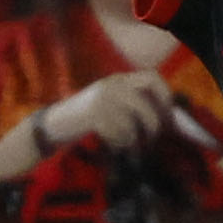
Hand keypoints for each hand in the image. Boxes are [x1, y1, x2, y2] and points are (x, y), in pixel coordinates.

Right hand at [42, 70, 179, 152]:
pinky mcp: (94, 115)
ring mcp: (102, 99)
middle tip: (153, 137)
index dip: (165, 96)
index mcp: (118, 79)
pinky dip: (119, 143)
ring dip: (133, 139)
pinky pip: (118, 133)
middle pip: (145, 106)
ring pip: (132, 124)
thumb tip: (166, 117)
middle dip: (153, 123)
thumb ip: (134, 103)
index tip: (169, 115)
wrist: (54, 124)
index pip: (152, 78)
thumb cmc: (88, 118)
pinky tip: (113, 144)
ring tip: (127, 144)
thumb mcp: (111, 102)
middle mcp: (112, 85)